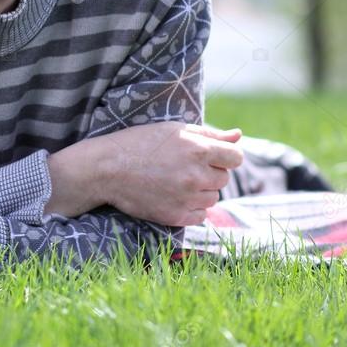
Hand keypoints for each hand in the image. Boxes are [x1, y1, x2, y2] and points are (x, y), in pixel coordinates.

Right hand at [99, 122, 242, 225]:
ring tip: (176, 181)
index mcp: (199, 149)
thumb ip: (210, 134)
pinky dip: (192, 208)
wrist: (108, 168)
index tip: (212, 157)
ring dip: (201, 191)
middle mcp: (196, 175)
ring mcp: (187, 198)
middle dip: (210, 173)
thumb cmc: (141, 142)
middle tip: (184, 167)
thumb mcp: (175, 130)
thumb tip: (238, 135)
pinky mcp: (176, 216)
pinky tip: (173, 196)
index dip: (226, 156)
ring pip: (212, 198)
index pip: (236, 157)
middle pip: (223, 178)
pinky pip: (200, 216)